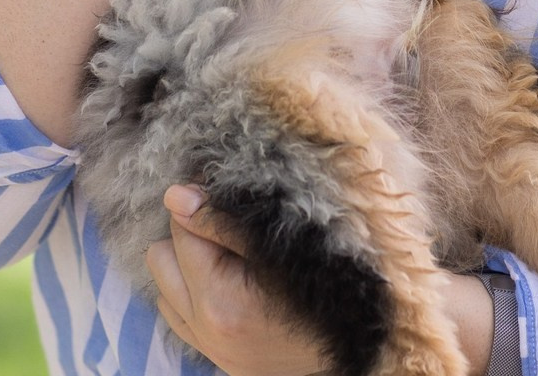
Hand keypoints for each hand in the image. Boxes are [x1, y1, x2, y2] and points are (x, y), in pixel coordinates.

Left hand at [149, 187, 494, 375]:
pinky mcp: (219, 358)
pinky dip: (191, 288)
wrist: (374, 343)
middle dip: (189, 229)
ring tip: (227, 241)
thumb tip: (177, 194)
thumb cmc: (340, 280)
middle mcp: (206, 330)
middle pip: (162, 257)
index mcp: (221, 300)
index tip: (224, 179)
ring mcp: (211, 350)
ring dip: (186, 260)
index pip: (183, 228)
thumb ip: (228, 222)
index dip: (203, 196)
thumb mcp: (288, 245)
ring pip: (164, 287)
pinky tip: (225, 271)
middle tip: (229, 212)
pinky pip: (179, 316)